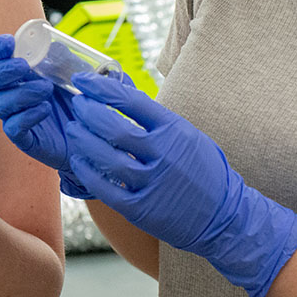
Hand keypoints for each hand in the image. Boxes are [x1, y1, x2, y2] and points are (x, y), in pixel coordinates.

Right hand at [0, 34, 92, 197]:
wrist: (94, 135)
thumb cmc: (80, 98)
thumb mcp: (78, 74)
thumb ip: (68, 59)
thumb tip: (57, 46)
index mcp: (22, 71)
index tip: (9, 43)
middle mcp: (13, 91)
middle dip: (1, 70)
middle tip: (24, 66)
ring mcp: (16, 115)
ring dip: (20, 93)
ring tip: (46, 89)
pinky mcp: (24, 137)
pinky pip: (12, 127)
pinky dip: (26, 116)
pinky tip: (45, 109)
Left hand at [65, 73, 296, 296]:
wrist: (224, 216)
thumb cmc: (201, 168)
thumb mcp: (186, 134)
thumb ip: (156, 118)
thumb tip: (119, 93)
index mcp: (174, 129)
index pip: (131, 100)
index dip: (102, 87)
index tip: (82, 80)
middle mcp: (163, 154)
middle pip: (114, 127)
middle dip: (88, 112)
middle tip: (76, 105)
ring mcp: (152, 183)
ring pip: (105, 157)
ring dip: (83, 141)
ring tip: (72, 130)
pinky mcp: (142, 209)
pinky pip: (106, 189)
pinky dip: (87, 173)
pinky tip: (77, 161)